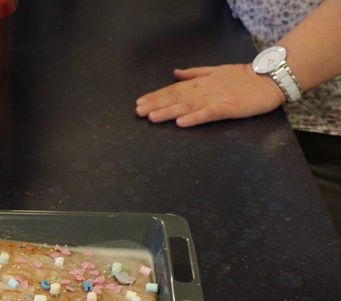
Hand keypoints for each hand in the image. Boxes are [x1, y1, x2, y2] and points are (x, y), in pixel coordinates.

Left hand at [135, 64, 285, 126]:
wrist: (271, 78)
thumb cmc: (244, 76)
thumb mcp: (216, 70)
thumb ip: (195, 73)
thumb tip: (175, 73)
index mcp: (202, 82)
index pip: (174, 89)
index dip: (156, 96)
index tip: (140, 103)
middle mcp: (205, 90)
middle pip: (176, 97)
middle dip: (156, 104)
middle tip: (138, 112)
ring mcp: (217, 98)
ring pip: (188, 105)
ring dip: (169, 111)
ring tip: (152, 117)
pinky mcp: (229, 107)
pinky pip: (209, 113)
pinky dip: (194, 118)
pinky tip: (181, 123)